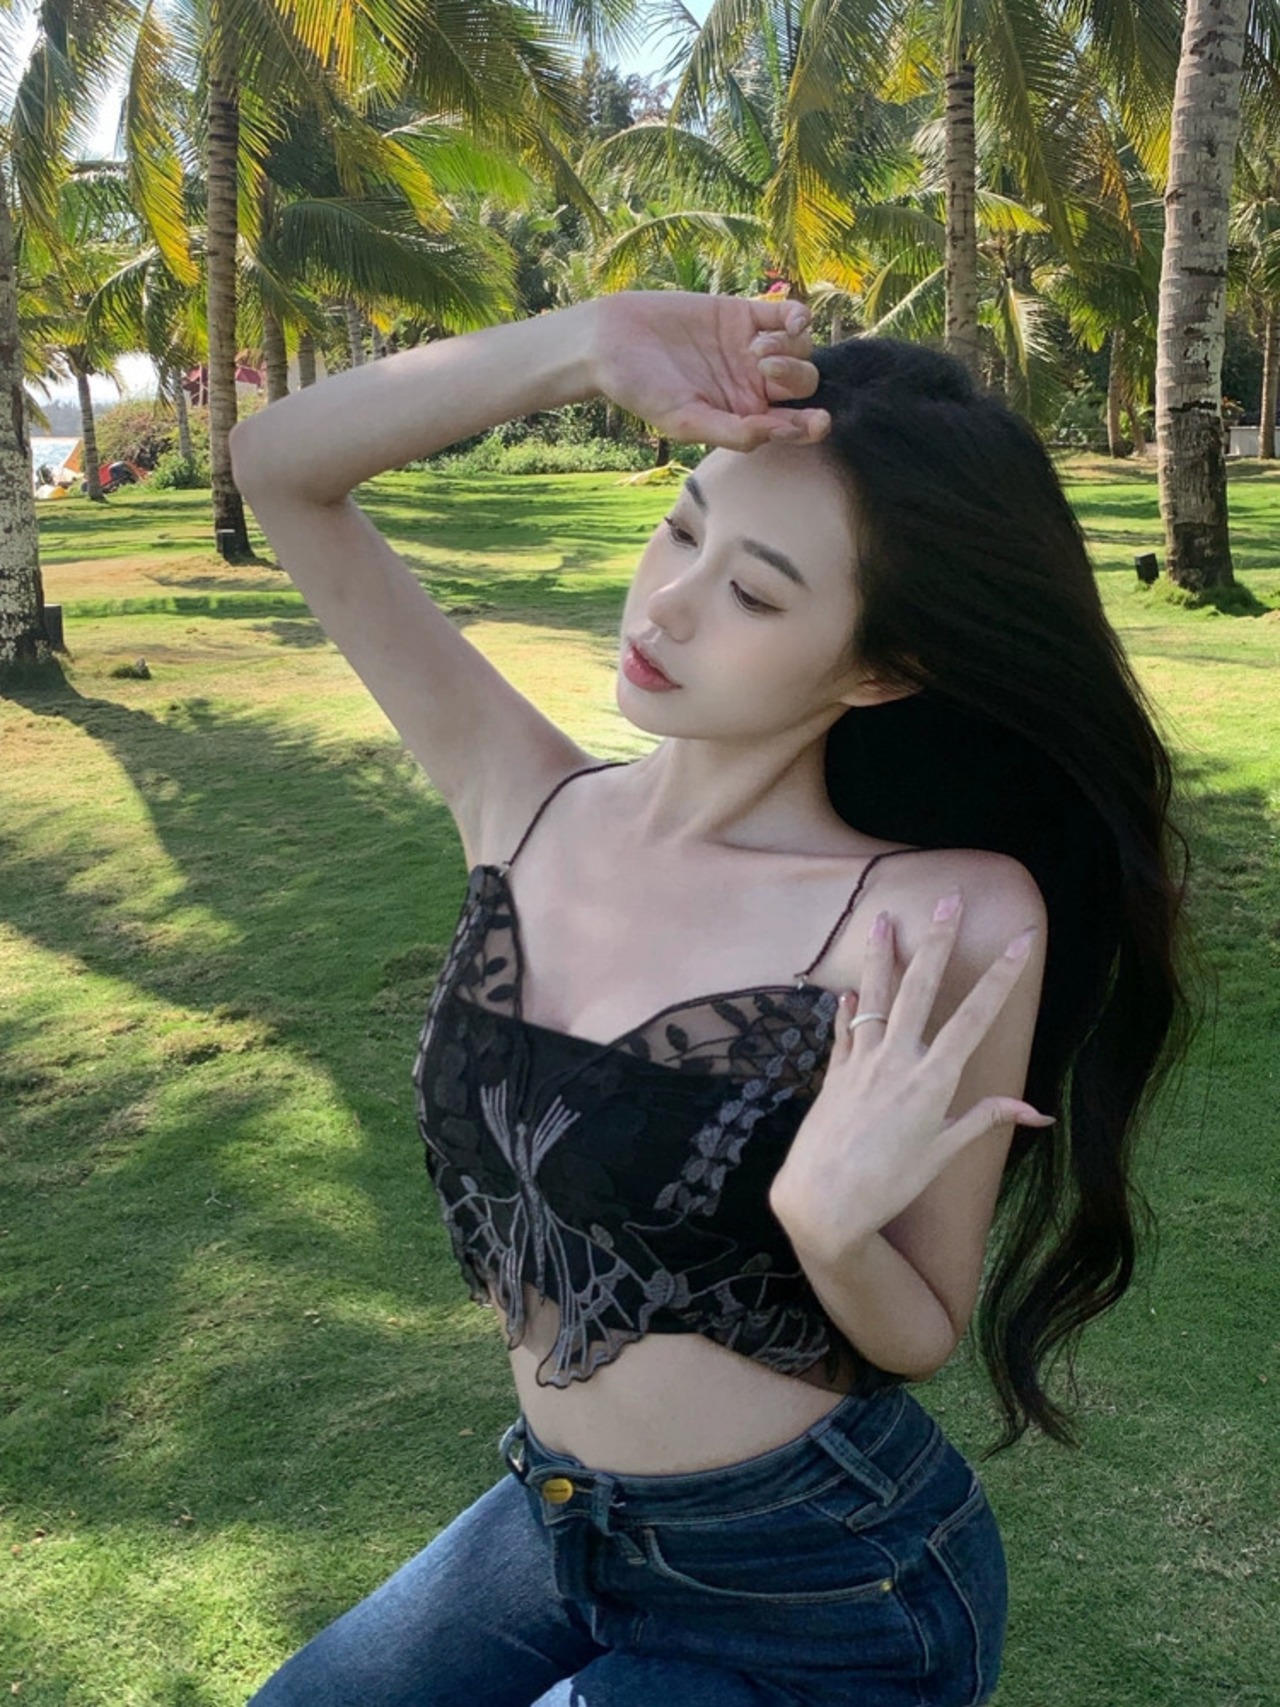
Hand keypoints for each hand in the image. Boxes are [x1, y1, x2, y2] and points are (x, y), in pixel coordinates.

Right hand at [585, 290, 830, 451]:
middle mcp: (753, 385)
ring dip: (790, 350)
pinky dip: (798, 318)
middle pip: (803, 386)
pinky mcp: (745, 315)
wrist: (612, 341)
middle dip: (795, 379)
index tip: (819, 421)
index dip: (812, 426)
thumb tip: (779, 434)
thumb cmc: (642, 390)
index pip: (792, 425)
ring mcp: (752, 349)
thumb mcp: (686, 420)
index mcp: (744, 417)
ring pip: (801, 351)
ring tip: (753, 349)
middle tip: (763, 369)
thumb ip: (733, 432)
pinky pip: (789, 316)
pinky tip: (792, 322)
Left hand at [769, 894, 1050, 1260]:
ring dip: (882, 955)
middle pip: (921, 988)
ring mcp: (861, 1063)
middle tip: (950, 900)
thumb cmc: (890, 1185)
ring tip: (883, 918)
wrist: (822, 1203)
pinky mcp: (833, 1074)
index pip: (975, 1016)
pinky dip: (848, 1010)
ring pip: (875, 996)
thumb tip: (1038, 1113)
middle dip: (939, 941)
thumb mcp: (944, 1154)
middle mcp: (897, 1061)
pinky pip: (844, 1032)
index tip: (1022, 939)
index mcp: (932, 1080)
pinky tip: (847, 992)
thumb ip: (985, 1120)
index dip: (1001, 976)